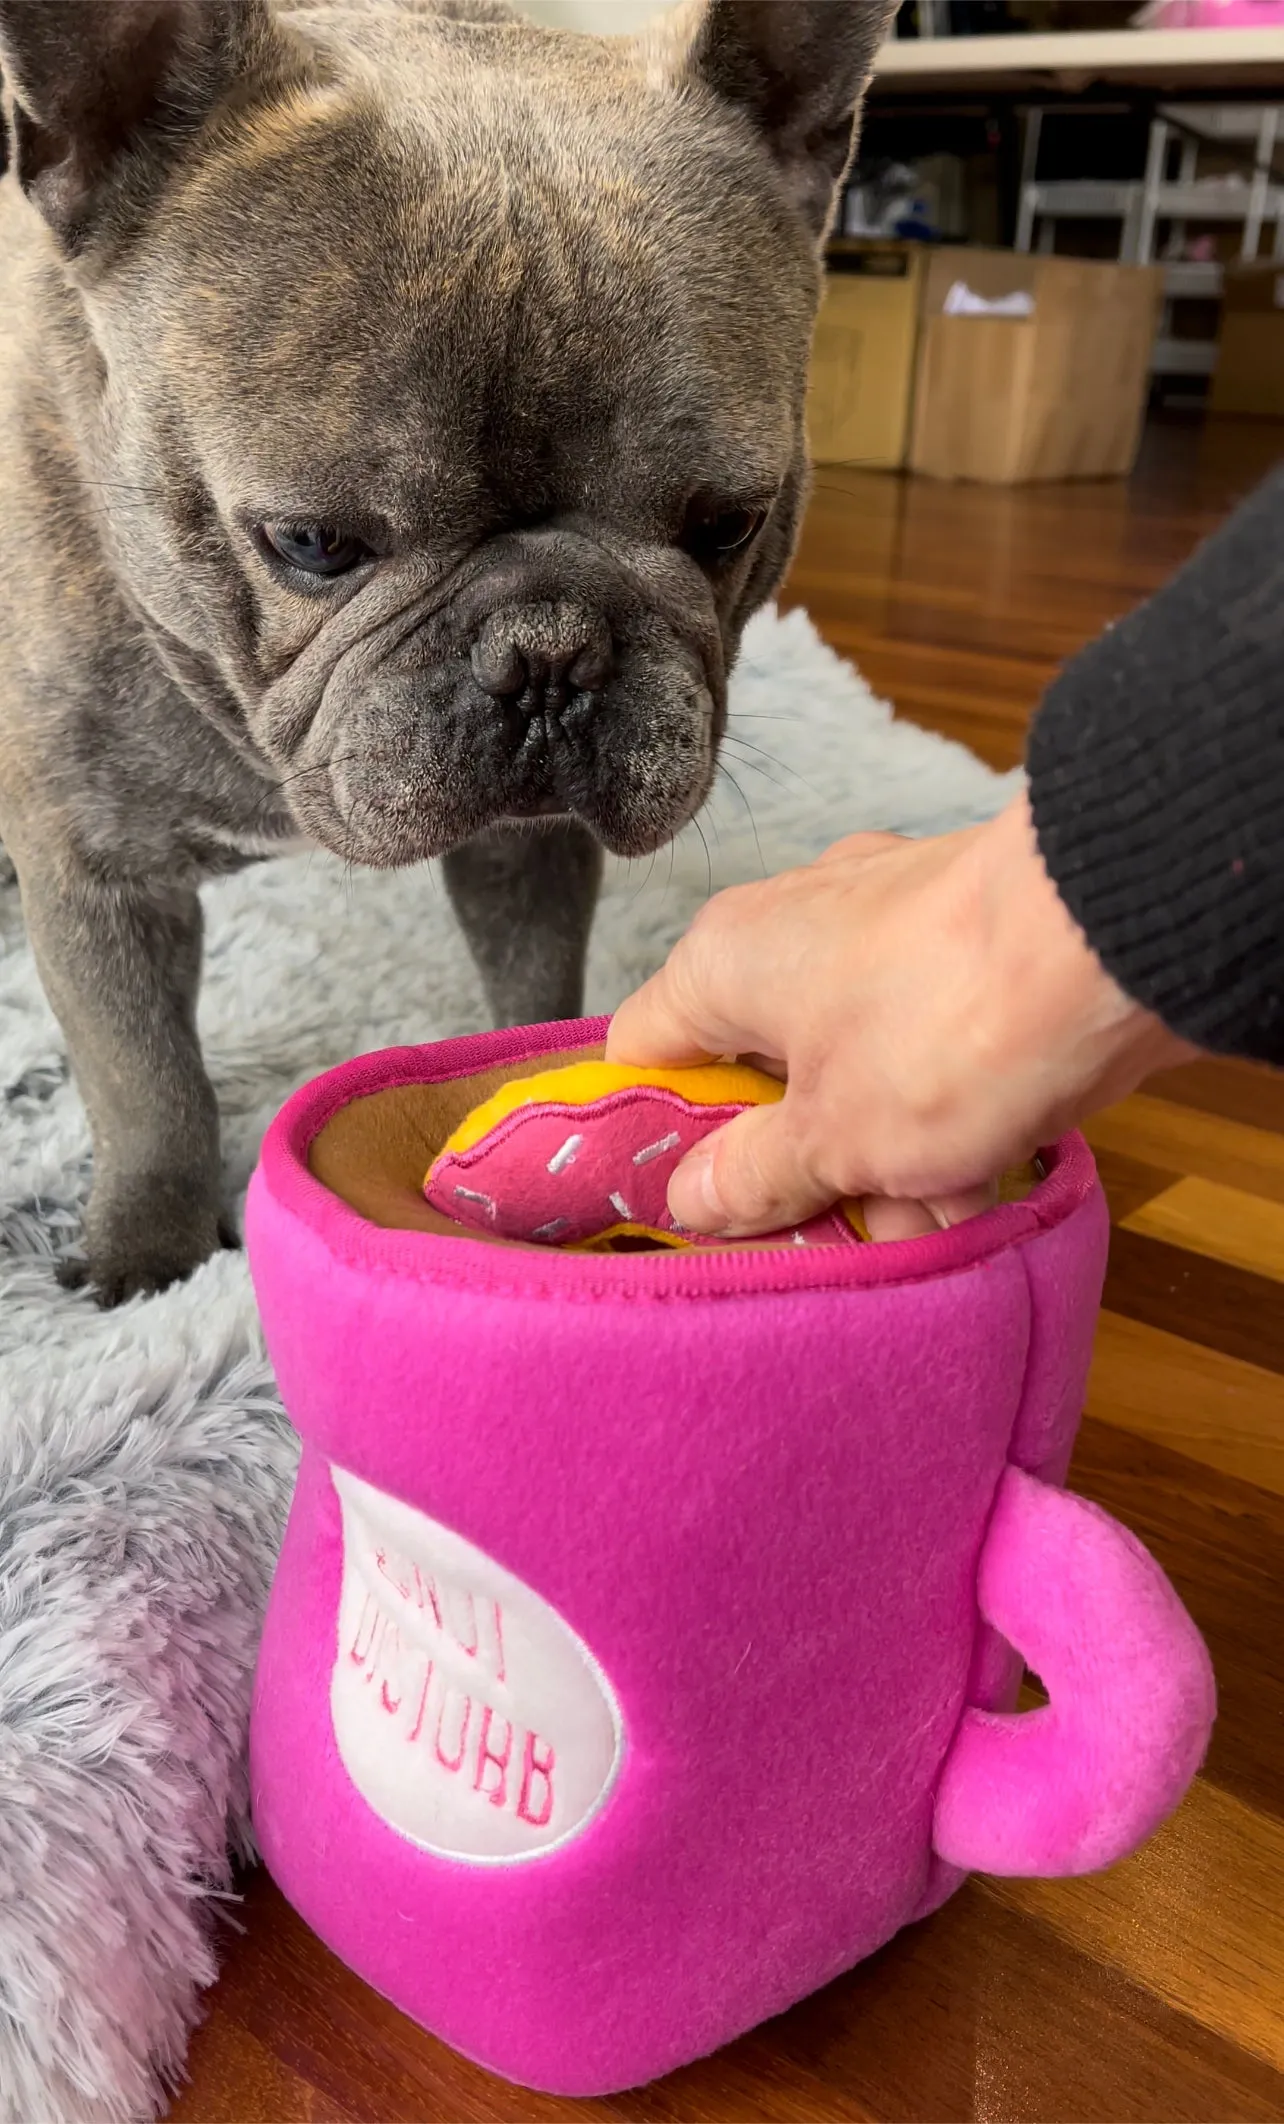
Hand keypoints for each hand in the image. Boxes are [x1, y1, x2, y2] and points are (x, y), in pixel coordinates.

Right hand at [606, 791, 1193, 1239]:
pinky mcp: (975, 949)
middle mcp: (800, 925)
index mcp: (729, 957)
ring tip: (930, 1229)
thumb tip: (697, 1196)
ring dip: (888, 1159)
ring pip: (858, 1069)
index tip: (684, 1204)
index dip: (654, 1136)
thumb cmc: (950, 1020)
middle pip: (764, 1072)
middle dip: (805, 1167)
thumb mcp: (833, 1138)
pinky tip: (984, 1187)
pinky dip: (951, 1116)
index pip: (645, 1052)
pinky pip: (934, 1048)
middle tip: (829, 1237)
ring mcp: (894, 930)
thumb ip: (753, 1175)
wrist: (1118, 944)